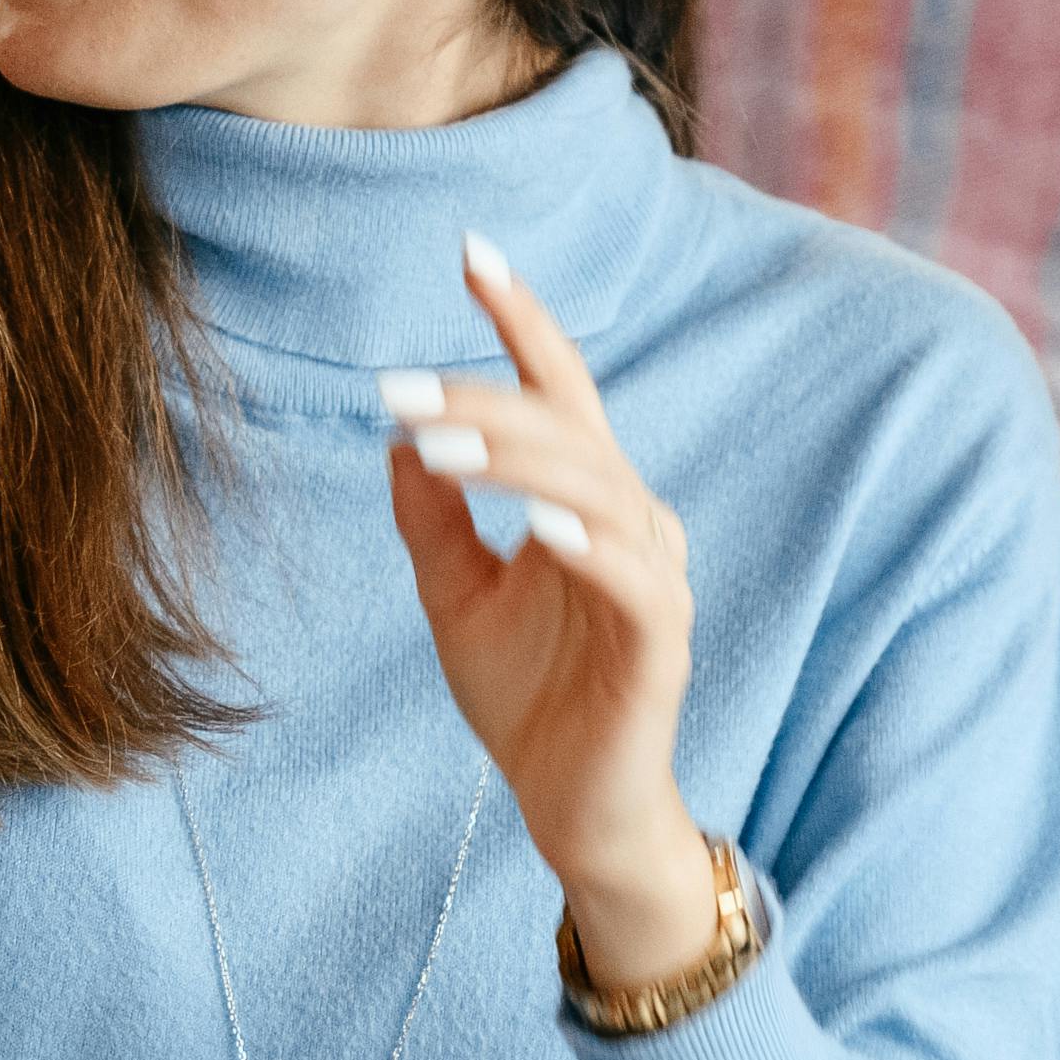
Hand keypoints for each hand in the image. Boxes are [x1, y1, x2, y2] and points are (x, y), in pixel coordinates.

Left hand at [381, 229, 719, 987]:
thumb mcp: (456, 597)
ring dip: (521, 462)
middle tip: (400, 390)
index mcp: (585, 499)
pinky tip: (539, 525)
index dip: (520, 320)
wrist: (569, 807)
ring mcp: (653, 580)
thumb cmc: (528, 698)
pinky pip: (634, 579)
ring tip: (442, 447)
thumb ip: (432, 519)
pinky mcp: (661, 644)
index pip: (558, 391)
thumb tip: (397, 437)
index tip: (472, 251)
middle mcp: (631, 522)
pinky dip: (589, 544)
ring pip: (598, 489)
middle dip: (486, 401)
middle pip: (570, 431)